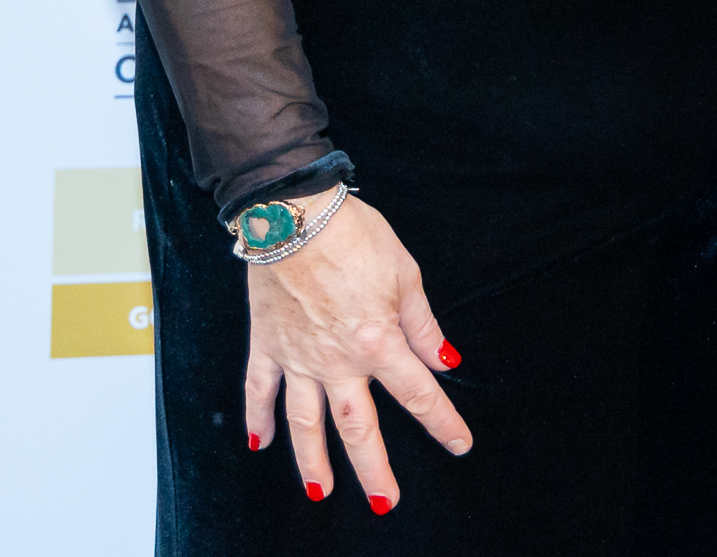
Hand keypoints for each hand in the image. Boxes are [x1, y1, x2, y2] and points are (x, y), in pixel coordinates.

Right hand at [245, 190, 472, 513]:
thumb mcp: (406, 275)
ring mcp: (297, 357)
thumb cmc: (356, 236)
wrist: (294, 214)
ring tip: (321, 492)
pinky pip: (260, 390)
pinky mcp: (266, 345)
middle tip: (385, 503)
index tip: (459, 444)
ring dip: (312, 460)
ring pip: (306, 422)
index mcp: (377, 341)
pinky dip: (257, 418)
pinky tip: (259, 443)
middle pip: (358, 426)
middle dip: (374, 468)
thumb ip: (423, 326)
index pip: (417, 393)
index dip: (442, 421)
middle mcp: (337, 360)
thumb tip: (446, 361)